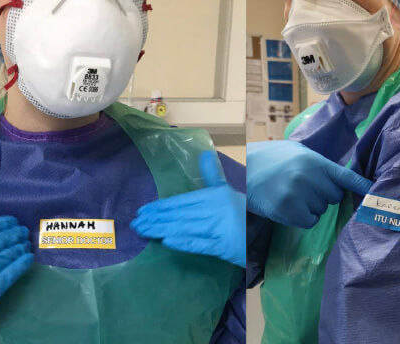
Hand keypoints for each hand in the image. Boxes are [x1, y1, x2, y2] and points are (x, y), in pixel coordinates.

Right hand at [0, 203, 33, 343]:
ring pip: (8, 255)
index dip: (3, 223)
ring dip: (20, 248)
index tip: (12, 221)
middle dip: (15, 234)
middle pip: (0, 240)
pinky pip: (10, 275)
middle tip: (23, 232)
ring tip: (26, 244)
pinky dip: (22, 265)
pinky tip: (28, 259)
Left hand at [130, 151, 245, 267]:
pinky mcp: (224, 246)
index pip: (181, 201)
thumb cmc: (241, 213)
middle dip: (156, 220)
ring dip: (162, 230)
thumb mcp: (227, 192)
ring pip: (185, 228)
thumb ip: (213, 175)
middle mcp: (215, 209)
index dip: (160, 206)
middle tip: (135, 224)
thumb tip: (205, 154)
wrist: (265, 235)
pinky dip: (185, 243)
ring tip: (144, 232)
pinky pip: (201, 244)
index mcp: (214, 196)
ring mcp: (219, 228)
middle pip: (180, 215)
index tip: (142, 211)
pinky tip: (168, 242)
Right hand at [247, 140, 371, 227]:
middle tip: (304, 187)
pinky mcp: (287, 211)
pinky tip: (288, 206)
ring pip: (322, 210)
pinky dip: (302, 217)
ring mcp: (298, 195)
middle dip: (324, 195)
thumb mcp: (297, 151)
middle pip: (334, 197)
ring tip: (291, 194)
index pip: (347, 178)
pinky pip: (309, 221)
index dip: (364, 189)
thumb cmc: (270, 158)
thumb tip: (346, 176)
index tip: (379, 198)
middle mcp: (309, 178)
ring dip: (311, 206)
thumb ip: (320, 162)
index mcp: (315, 161)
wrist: (241, 170)